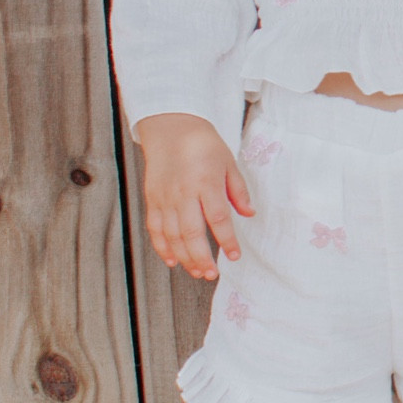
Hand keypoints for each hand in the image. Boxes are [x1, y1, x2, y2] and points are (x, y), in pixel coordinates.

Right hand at [136, 112, 253, 281]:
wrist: (171, 128)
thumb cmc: (203, 145)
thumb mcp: (228, 163)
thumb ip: (238, 191)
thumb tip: (249, 214)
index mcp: (206, 182)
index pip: (218, 218)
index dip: (226, 241)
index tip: (234, 256)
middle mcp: (183, 192)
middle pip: (191, 232)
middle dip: (202, 258)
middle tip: (212, 274)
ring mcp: (165, 197)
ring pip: (172, 235)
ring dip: (184, 257)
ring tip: (198, 272)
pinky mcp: (152, 199)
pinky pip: (155, 229)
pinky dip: (162, 247)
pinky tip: (173, 261)